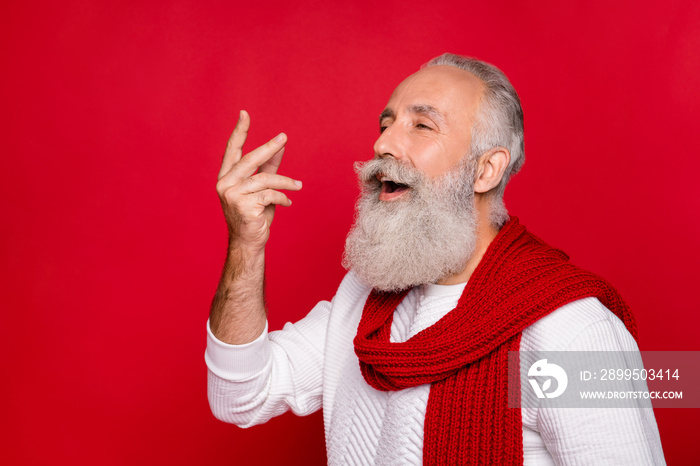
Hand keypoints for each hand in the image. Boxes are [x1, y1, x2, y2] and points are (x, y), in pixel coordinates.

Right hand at [216, 110, 301, 252]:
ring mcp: (232, 195)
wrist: (249, 242)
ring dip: (285, 182)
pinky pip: (269, 194)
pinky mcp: (243, 206)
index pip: (232, 150)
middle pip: (249, 160)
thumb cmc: (255, 215)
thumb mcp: (262, 187)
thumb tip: (281, 144)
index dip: (239, 131)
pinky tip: (287, 203)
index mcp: (226, 176)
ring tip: (298, 186)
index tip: (244, 113)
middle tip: (283, 137)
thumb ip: (269, 166)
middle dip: (268, 148)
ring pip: (264, 179)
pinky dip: (282, 197)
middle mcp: (225, 184)